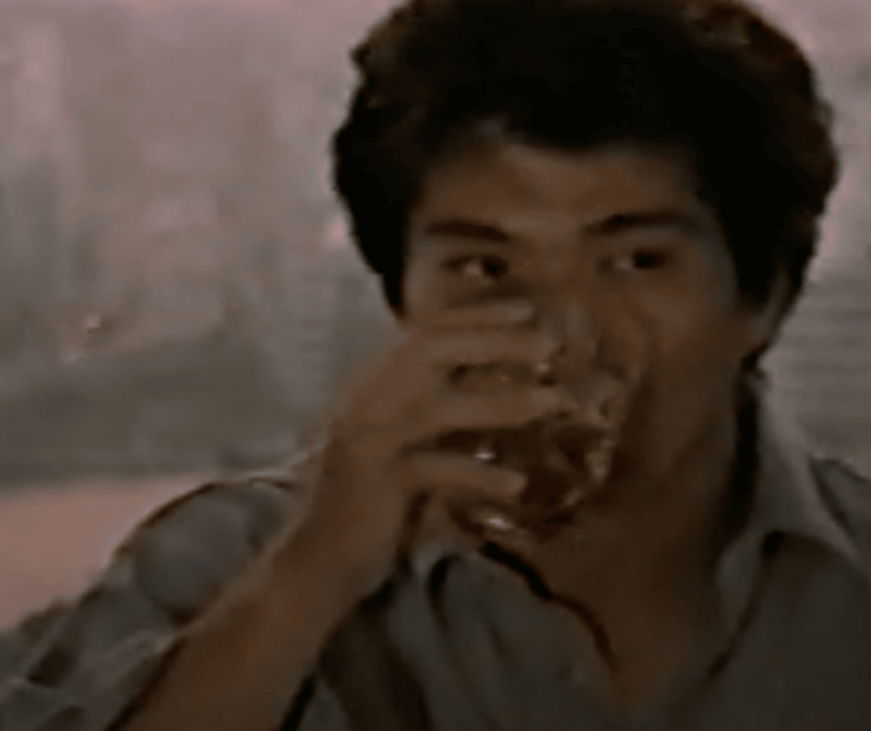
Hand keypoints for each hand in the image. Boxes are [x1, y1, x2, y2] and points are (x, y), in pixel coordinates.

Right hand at [284, 298, 586, 598]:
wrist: (318, 560)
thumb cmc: (368, 502)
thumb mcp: (403, 443)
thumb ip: (435, 410)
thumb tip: (500, 382)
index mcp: (371, 382)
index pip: (425, 333)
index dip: (475, 317)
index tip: (526, 310)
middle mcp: (365, 398)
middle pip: (431, 351)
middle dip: (492, 340)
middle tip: (548, 344)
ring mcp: (368, 437)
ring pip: (441, 407)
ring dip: (502, 402)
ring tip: (552, 402)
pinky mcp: (377, 480)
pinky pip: (438, 470)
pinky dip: (479, 474)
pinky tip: (516, 485)